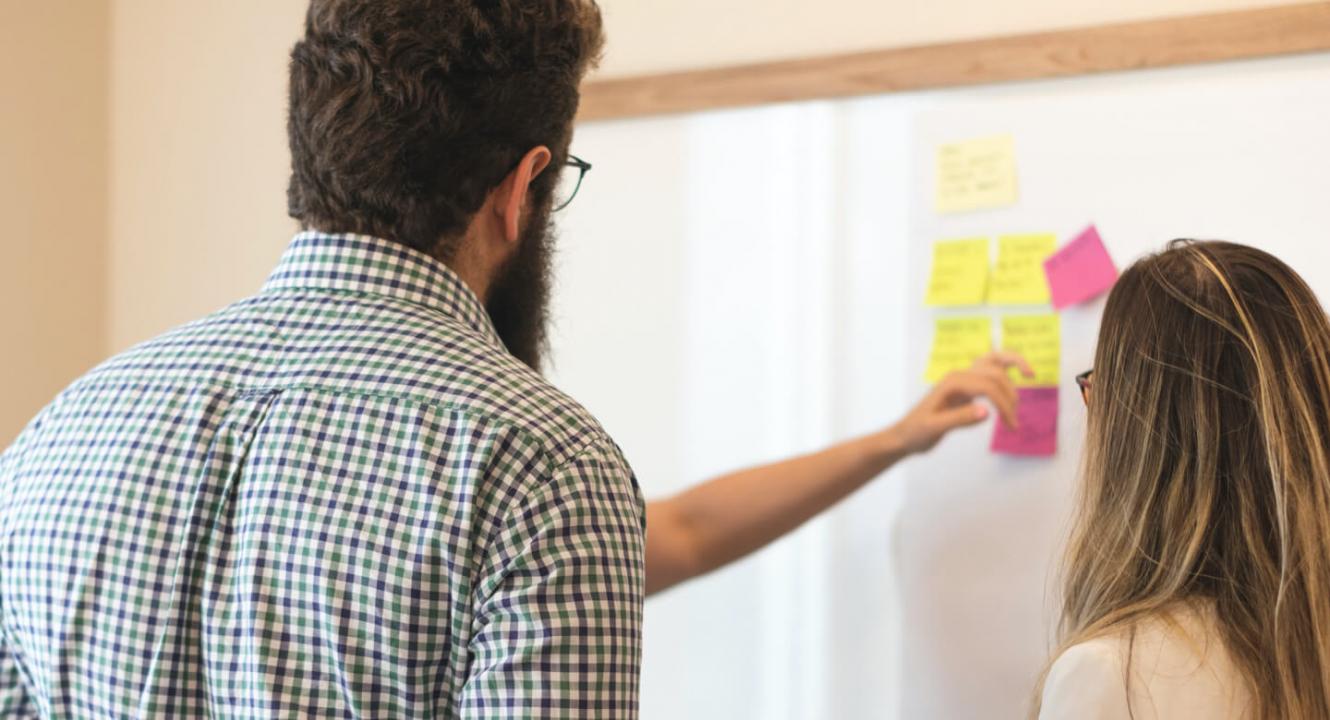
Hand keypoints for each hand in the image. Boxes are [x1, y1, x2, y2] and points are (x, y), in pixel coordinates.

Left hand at [886, 352, 1034, 455]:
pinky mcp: (967, 387)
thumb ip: (959, 419)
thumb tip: (986, 412)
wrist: (905, 435)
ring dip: (1013, 368)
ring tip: (1030, 376)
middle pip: (995, 374)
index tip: (1011, 426)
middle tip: (1013, 424)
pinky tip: (1020, 374)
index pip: (988, 386)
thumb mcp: (934, 429)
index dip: (1004, 405)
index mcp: (952, 383)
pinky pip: (991, 369)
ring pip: (994, 360)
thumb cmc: (916, 432)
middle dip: (1010, 396)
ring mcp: (964, 379)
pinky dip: (1007, 368)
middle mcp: (959, 376)